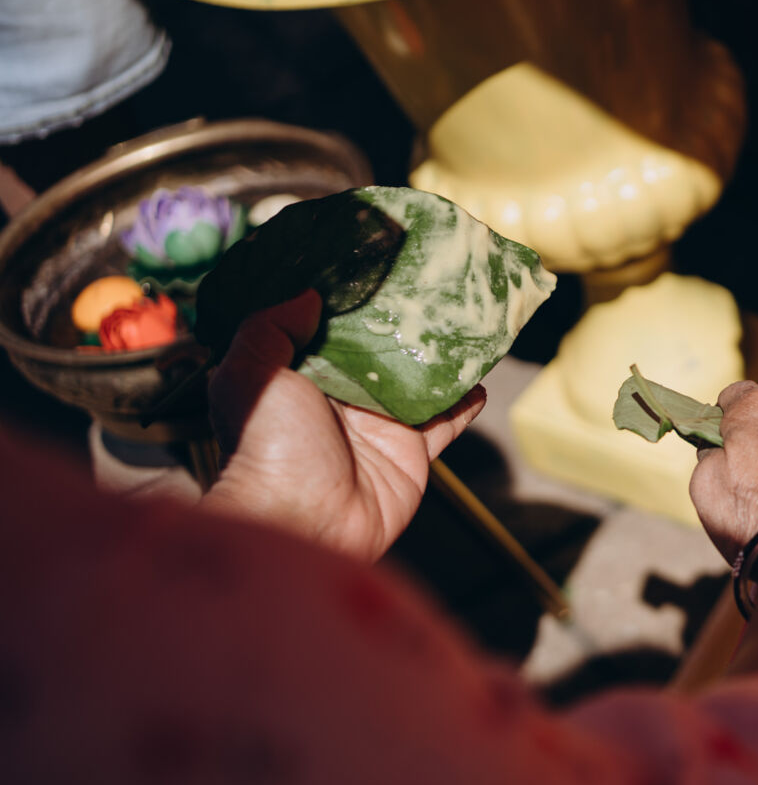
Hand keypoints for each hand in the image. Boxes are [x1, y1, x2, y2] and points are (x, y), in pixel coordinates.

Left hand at [202, 291, 484, 561]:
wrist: (303, 521)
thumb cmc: (268, 450)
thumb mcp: (249, 376)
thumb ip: (270, 328)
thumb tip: (310, 294)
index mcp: (298, 378)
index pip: (325, 329)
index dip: (346, 300)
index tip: (372, 263)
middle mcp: (340, 399)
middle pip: (379, 351)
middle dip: (401, 322)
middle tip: (430, 282)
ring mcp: (379, 425)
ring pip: (419, 381)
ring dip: (441, 355)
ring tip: (465, 321)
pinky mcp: (412, 451)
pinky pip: (446, 421)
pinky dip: (466, 400)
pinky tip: (480, 377)